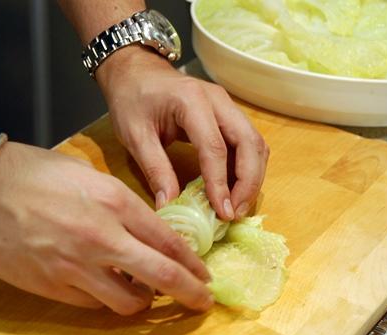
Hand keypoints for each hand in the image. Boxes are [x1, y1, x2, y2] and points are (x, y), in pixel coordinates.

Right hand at [0, 142, 213, 314]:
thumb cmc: (34, 172)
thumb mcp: (88, 174)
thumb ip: (120, 204)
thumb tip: (142, 229)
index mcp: (115, 201)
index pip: (168, 240)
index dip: (192, 262)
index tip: (204, 275)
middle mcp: (103, 237)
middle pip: (161, 276)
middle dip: (189, 293)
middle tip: (202, 302)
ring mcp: (77, 266)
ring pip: (129, 301)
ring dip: (145, 300)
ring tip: (145, 292)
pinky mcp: (54, 286)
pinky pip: (94, 305)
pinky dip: (108, 299)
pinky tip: (107, 287)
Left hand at [96, 47, 268, 220]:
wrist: (135, 70)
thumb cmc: (132, 99)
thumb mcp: (135, 136)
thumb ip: (155, 170)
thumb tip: (169, 207)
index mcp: (192, 101)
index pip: (215, 147)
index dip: (220, 183)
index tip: (223, 212)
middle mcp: (218, 100)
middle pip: (249, 143)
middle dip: (248, 182)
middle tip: (236, 212)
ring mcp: (227, 106)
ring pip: (255, 143)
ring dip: (252, 176)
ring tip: (238, 206)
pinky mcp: (229, 115)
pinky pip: (247, 143)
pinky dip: (247, 167)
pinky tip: (234, 189)